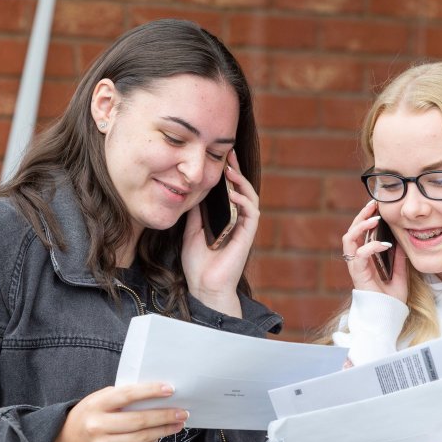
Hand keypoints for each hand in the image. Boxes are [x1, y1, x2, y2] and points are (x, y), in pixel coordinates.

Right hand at [42, 383, 186, 441]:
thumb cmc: (87, 416)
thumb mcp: (96, 400)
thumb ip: (119, 396)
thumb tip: (152, 394)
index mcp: (95, 405)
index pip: (127, 395)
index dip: (150, 391)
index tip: (170, 389)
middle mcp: (98, 426)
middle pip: (139, 420)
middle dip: (164, 416)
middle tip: (183, 412)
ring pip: (141, 438)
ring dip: (163, 430)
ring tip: (177, 423)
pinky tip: (159, 435)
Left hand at [181, 149, 257, 315]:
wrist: (203, 287)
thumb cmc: (198, 265)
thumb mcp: (190, 231)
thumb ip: (195, 213)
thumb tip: (192, 192)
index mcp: (225, 220)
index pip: (229, 192)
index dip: (227, 175)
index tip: (220, 158)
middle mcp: (237, 222)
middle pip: (242, 190)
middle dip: (237, 171)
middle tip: (230, 154)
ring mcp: (243, 229)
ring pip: (250, 198)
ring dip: (242, 183)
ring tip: (231, 170)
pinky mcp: (247, 237)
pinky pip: (251, 214)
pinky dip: (243, 201)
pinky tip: (233, 193)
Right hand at [342, 200, 407, 302]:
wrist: (387, 317)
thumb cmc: (390, 299)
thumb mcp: (400, 274)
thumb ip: (399, 258)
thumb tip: (402, 242)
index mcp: (365, 259)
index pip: (361, 233)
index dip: (366, 218)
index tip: (377, 206)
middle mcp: (357, 260)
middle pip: (352, 231)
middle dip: (361, 216)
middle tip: (373, 204)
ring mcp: (356, 267)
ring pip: (349, 239)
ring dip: (360, 226)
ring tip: (375, 219)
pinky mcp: (358, 275)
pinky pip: (360, 256)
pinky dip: (371, 246)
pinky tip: (384, 244)